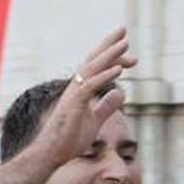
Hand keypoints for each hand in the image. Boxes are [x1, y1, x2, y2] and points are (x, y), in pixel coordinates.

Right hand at [28, 28, 135, 165]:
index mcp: (82, 90)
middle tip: (124, 31)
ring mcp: (74, 94)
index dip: (113, 59)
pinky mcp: (73, 104)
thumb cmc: (70, 138)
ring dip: (109, 55)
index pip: (98, 68)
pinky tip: (118, 70)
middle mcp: (77, 87)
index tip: (131, 57)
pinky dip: (104, 76)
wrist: (53, 153)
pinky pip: (90, 86)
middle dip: (109, 45)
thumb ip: (106, 106)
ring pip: (92, 68)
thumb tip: (121, 93)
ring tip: (125, 45)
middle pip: (94, 60)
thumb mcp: (95, 120)